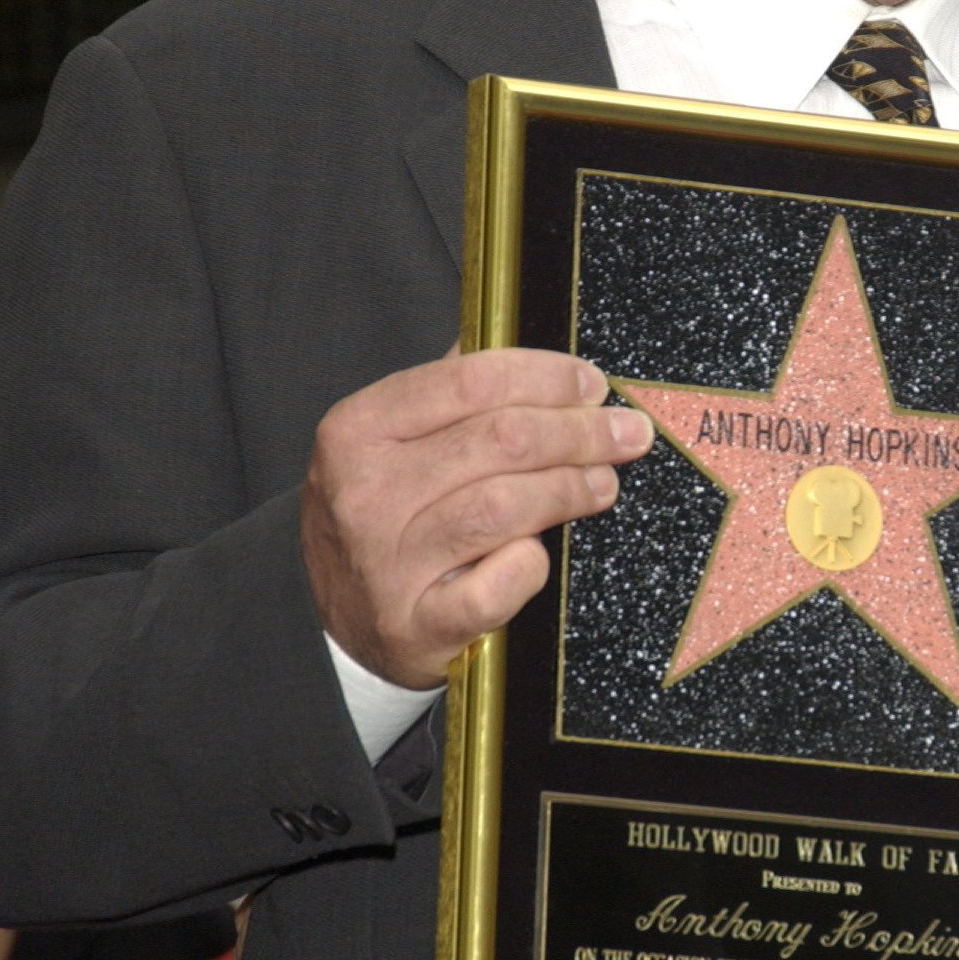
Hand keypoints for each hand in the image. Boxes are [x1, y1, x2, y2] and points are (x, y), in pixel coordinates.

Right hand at [301, 348, 652, 688]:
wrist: (332, 623)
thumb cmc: (378, 518)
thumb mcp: (385, 443)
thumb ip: (446, 390)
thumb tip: (518, 334)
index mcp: (358, 430)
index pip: (471, 380)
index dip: (546, 376)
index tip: (591, 383)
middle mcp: (365, 493)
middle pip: (501, 440)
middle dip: (580, 431)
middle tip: (626, 433)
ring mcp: (389, 563)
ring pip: (505, 506)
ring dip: (571, 488)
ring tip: (604, 482)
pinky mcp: (418, 625)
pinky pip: (497, 586)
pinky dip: (530, 565)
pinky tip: (543, 552)